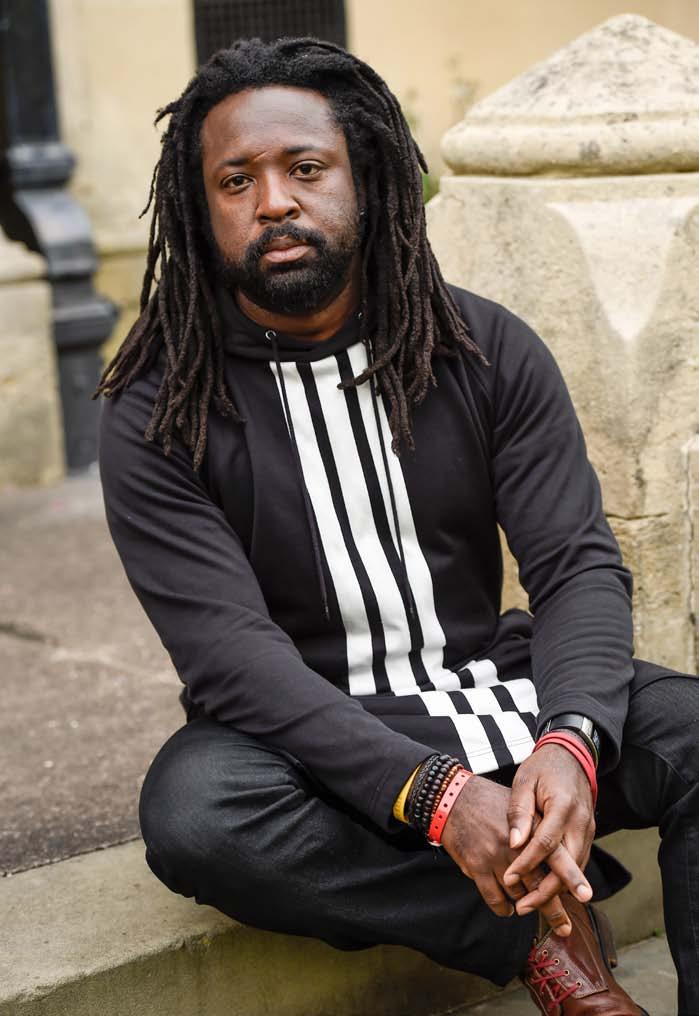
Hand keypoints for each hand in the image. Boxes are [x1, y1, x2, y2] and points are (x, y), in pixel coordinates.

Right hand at [441, 774, 569, 932]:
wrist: (451, 796)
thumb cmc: (488, 802)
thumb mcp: (519, 806)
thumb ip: (537, 830)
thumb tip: (559, 856)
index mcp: (529, 826)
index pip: (556, 855)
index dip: (571, 878)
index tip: (586, 896)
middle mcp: (514, 843)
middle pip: (539, 883)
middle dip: (553, 910)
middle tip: (564, 928)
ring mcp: (494, 855)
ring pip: (517, 894)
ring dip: (523, 904)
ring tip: (527, 908)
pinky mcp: (475, 865)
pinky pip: (494, 897)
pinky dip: (502, 907)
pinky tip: (506, 907)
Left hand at [503, 745, 595, 921]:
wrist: (571, 755)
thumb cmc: (543, 768)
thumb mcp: (524, 781)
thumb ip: (519, 812)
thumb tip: (513, 843)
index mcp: (563, 807)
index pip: (545, 844)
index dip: (526, 864)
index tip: (508, 879)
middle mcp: (581, 822)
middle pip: (567, 865)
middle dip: (546, 891)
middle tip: (523, 909)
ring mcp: (589, 829)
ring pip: (576, 867)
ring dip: (556, 889)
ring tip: (530, 905)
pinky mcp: (588, 833)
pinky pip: (578, 860)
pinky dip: (564, 878)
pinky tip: (547, 890)